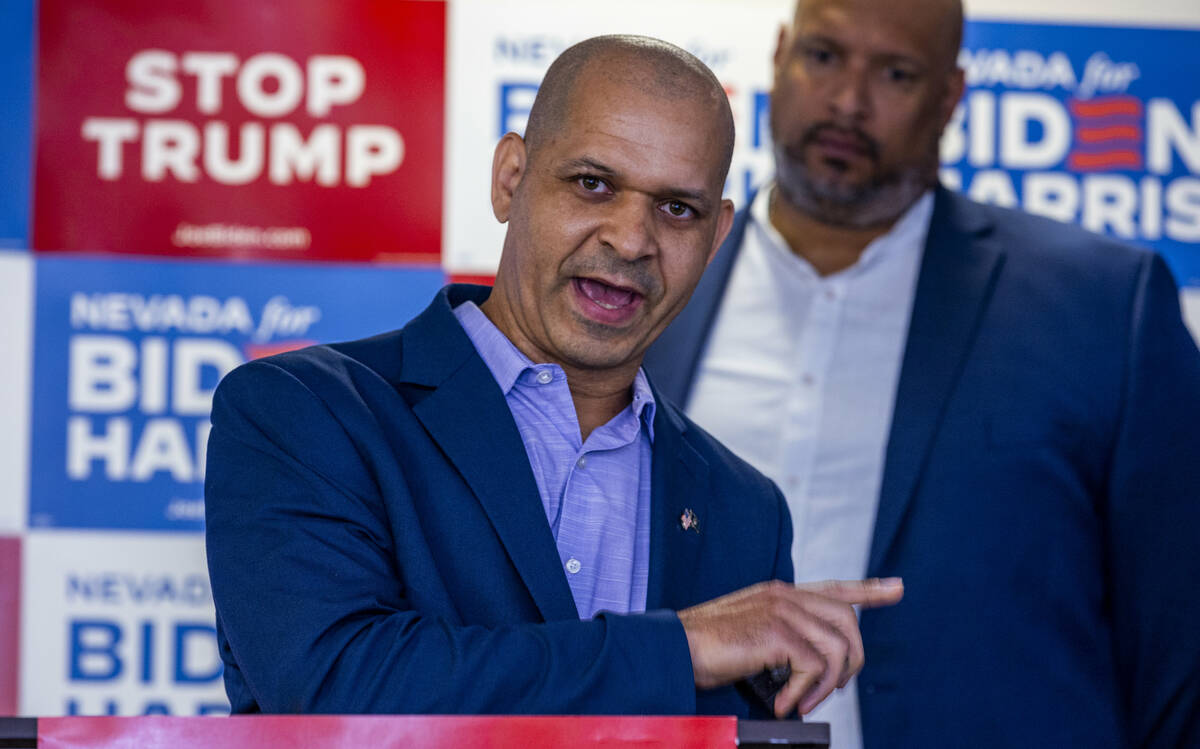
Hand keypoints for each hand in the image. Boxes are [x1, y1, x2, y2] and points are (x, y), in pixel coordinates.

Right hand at [677, 578, 903, 717]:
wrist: (675, 648)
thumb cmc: (704, 647)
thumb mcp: (749, 634)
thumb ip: (780, 637)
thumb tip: (807, 668)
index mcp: (779, 594)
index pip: (834, 587)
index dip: (869, 589)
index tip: (896, 588)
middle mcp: (784, 596)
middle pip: (847, 620)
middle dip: (851, 661)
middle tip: (828, 690)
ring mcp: (781, 611)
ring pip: (837, 648)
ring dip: (826, 686)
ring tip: (800, 703)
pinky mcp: (776, 632)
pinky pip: (815, 667)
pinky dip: (804, 693)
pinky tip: (783, 703)